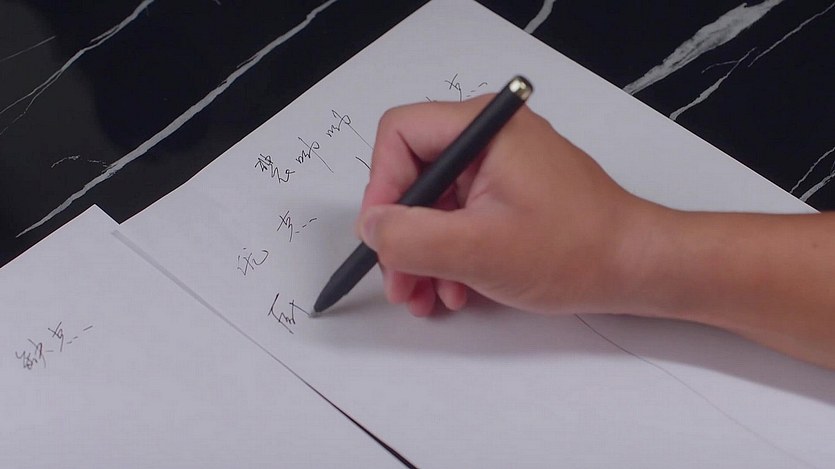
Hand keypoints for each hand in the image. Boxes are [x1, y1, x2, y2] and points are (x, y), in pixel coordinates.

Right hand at [357, 96, 657, 316]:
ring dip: (423, 253)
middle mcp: (490, 136)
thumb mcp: (478, 249)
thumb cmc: (574, 250)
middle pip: (414, 173)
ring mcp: (501, 164)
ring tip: (425, 297)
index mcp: (485, 127)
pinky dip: (449, 253)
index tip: (383, 237)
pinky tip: (455, 289)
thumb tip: (370, 227)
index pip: (400, 135)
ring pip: (434, 202)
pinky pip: (460, 215)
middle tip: (399, 281)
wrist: (634, 267)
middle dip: (402, 234)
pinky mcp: (509, 190)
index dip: (381, 187)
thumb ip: (411, 238)